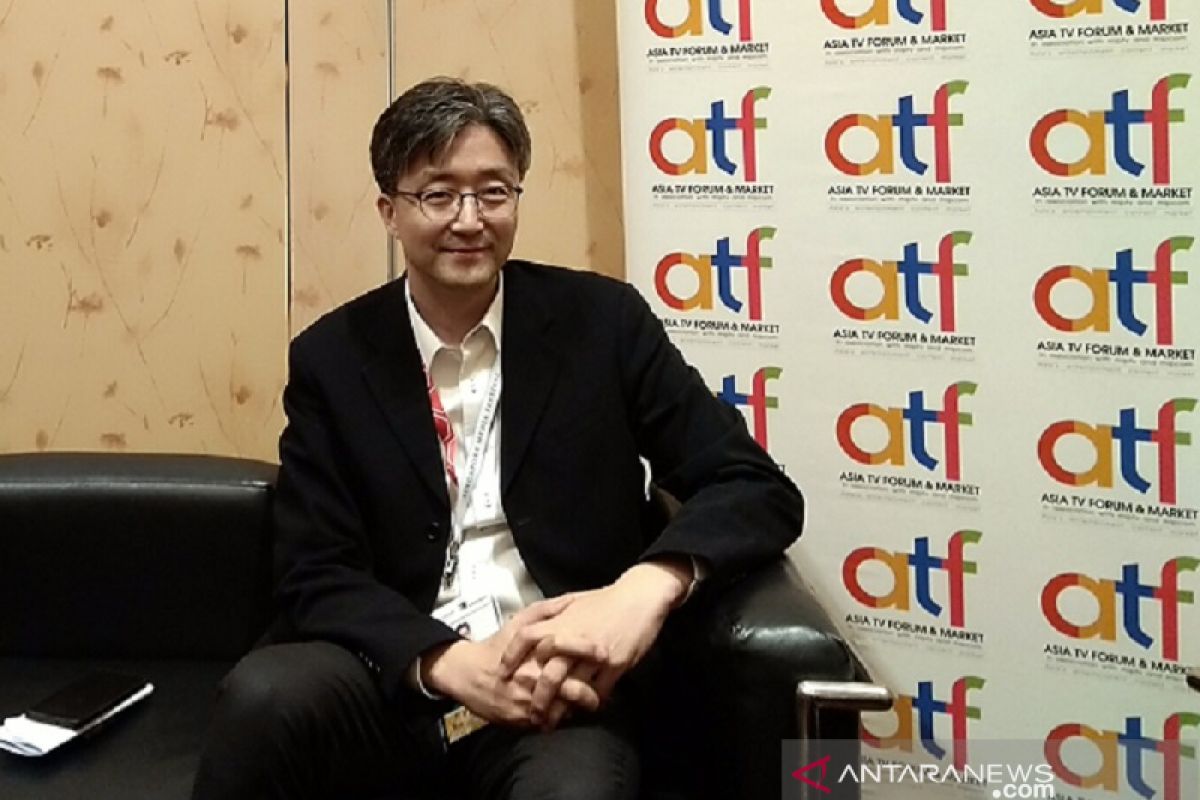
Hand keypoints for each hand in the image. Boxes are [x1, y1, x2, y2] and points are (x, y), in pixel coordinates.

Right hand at [422, 595, 602, 726]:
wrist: (468, 674)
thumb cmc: (495, 646)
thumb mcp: (519, 622)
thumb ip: (546, 611)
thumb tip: (571, 602)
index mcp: (536, 653)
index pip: (572, 656)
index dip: (591, 657)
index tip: (606, 655)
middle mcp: (534, 679)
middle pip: (574, 691)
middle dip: (592, 694)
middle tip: (601, 692)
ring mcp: (529, 701)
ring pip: (564, 711)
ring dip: (577, 709)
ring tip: (586, 704)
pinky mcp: (522, 719)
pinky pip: (548, 723)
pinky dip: (559, 719)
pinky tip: (564, 713)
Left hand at [499, 559, 692, 727]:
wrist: (639, 597)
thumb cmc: (607, 600)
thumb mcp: (574, 602)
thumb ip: (553, 615)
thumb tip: (535, 626)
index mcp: (562, 622)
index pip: (527, 638)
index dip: (512, 655)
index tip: (504, 671)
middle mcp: (575, 640)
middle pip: (549, 674)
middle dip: (538, 697)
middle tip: (532, 712)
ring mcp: (595, 655)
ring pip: (572, 689)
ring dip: (561, 708)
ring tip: (553, 721)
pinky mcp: (615, 665)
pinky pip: (598, 691)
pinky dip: (588, 703)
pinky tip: (583, 710)